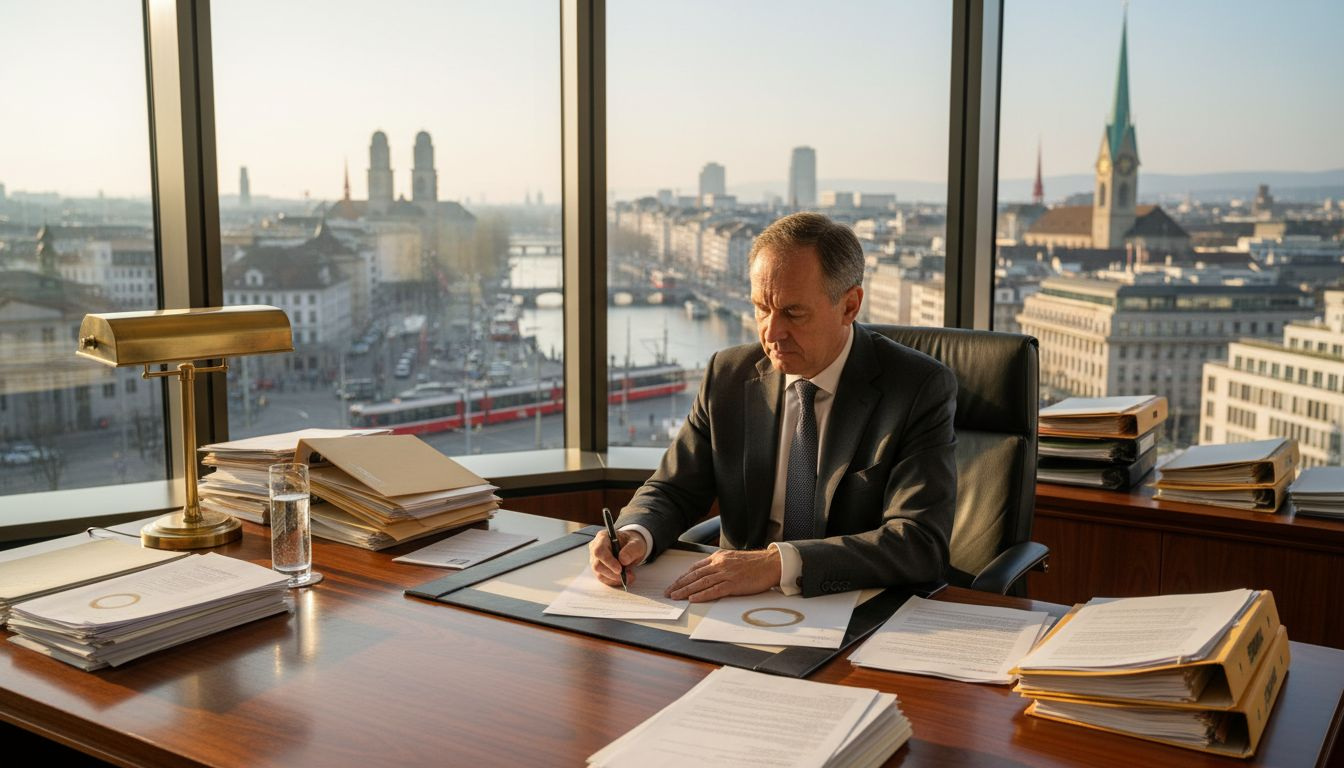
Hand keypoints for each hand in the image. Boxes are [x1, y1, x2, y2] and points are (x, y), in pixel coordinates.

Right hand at [589, 528, 646, 587]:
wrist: (631, 548)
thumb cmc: (632, 543)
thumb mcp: (637, 543)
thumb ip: (631, 549)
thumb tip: (623, 560)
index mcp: (603, 537)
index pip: (599, 551)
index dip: (608, 561)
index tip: (620, 569)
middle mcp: (595, 548)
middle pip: (597, 565)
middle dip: (613, 573)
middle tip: (628, 574)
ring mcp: (595, 560)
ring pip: (600, 574)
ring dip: (615, 578)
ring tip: (629, 575)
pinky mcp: (599, 569)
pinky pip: (603, 579)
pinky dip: (615, 581)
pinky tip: (624, 577)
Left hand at [665, 548, 781, 602]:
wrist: (771, 563)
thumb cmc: (755, 563)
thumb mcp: (733, 559)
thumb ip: (720, 565)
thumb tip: (708, 573)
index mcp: (718, 557)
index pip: (695, 568)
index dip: (683, 577)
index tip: (674, 584)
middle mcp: (720, 564)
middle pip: (694, 575)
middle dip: (679, 584)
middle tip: (669, 592)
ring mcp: (726, 574)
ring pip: (701, 583)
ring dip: (686, 590)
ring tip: (676, 597)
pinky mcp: (734, 584)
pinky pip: (714, 590)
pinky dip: (702, 595)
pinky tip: (693, 599)